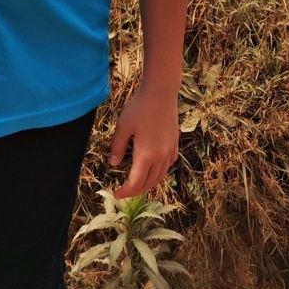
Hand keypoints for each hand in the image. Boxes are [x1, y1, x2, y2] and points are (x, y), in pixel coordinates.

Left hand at [107, 82, 178, 199]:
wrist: (161, 93)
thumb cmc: (139, 108)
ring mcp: (170, 150)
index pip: (135, 183)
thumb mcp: (123, 127)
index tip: (116, 195)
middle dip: (136, 191)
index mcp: (146, 155)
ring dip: (148, 184)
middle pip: (149, 183)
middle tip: (124, 192)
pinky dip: (160, 172)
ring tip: (138, 184)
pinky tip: (154, 168)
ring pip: (160, 176)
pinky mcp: (175, 143)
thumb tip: (113, 164)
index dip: (125, 192)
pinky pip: (169, 164)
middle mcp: (160, 157)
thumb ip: (117, 148)